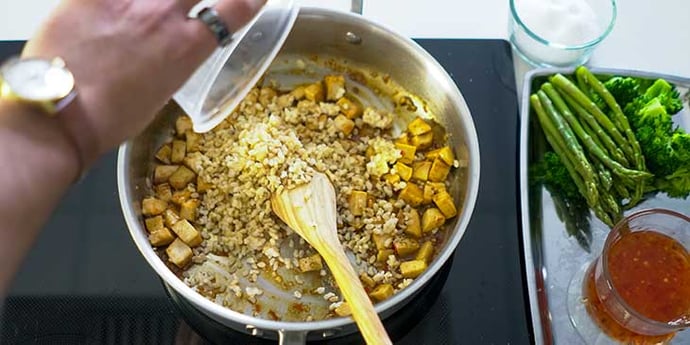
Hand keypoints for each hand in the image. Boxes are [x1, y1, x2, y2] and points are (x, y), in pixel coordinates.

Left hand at [22, 0, 265, 165]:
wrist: (61, 116)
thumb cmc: (112, 118)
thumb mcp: (161, 93)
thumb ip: (171, 61)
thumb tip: (167, 51)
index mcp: (187, 47)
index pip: (233, 9)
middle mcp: (163, 15)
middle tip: (194, 4)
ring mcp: (126, 1)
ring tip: (156, 6)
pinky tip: (122, 5)